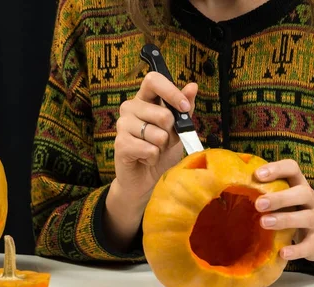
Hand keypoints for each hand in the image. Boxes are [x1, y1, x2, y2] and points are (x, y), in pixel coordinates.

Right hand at [104, 73, 196, 250]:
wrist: (147, 179)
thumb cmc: (161, 151)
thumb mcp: (178, 128)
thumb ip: (184, 108)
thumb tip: (192, 86)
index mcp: (144, 99)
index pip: (153, 80)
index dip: (171, 92)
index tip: (185, 108)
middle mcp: (130, 108)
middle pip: (162, 113)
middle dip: (171, 133)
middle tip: (165, 141)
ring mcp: (123, 125)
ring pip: (157, 134)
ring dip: (162, 147)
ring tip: (154, 150)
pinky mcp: (120, 144)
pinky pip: (149, 149)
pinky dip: (153, 158)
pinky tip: (146, 159)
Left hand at [253, 159, 313, 265]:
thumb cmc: (293, 212)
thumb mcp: (284, 199)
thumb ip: (265, 193)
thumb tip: (228, 187)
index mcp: (299, 184)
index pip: (292, 168)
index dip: (277, 169)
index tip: (257, 175)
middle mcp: (311, 199)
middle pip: (302, 193)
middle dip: (280, 198)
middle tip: (258, 204)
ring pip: (306, 217)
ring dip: (285, 219)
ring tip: (264, 223)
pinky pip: (309, 245)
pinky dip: (296, 250)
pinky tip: (282, 253)